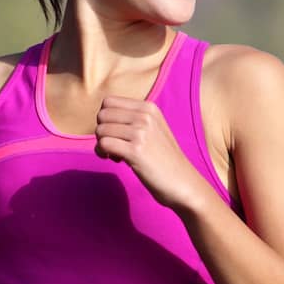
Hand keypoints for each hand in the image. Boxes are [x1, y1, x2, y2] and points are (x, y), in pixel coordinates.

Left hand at [94, 95, 210, 210]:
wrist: (183, 182)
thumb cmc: (164, 159)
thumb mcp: (153, 129)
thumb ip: (133, 118)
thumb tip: (102, 116)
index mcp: (149, 107)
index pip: (108, 102)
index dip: (106, 119)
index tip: (116, 133)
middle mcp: (145, 116)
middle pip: (102, 115)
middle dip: (102, 131)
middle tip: (115, 145)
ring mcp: (141, 132)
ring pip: (100, 130)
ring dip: (102, 145)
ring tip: (117, 154)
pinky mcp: (136, 151)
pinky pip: (104, 144)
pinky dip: (103, 153)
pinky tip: (117, 160)